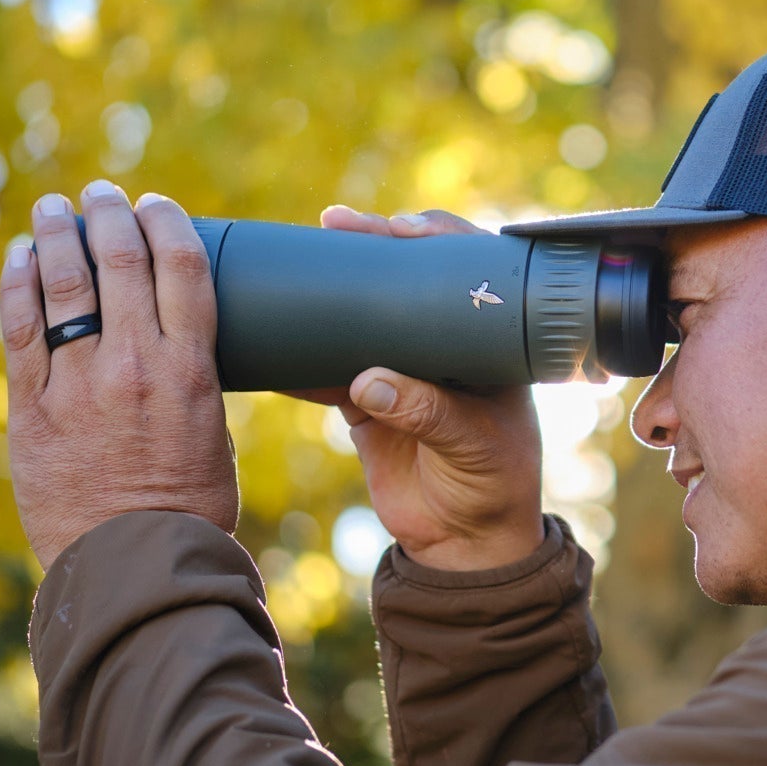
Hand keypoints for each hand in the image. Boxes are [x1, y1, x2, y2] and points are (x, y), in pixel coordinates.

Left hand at [0, 182, 236, 568]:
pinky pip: (19, 329)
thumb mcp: (214, 434)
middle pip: (120, 261)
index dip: (166, 222)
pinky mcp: (32, 409)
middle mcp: (134, 364)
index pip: (182, 267)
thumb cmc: (189, 510)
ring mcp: (78, 384)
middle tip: (99, 193)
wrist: (134, 567)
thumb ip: (193, 382)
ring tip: (51, 209)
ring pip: (63, 284)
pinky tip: (19, 259)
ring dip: (56, 235)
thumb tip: (177, 347)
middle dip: (108, 214)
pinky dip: (17, 284)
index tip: (155, 203)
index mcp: (191, 369)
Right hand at [286, 206, 543, 571]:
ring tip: (300, 255)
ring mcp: (403, 369)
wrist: (464, 544)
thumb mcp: (473, 445)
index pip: (468, 271)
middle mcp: (445, 344)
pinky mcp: (366, 403)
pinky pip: (328, 369)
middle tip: (338, 222)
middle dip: (372, 246)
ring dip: (333, 289)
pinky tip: (272, 335)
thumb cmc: (494, 486)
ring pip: (364, 314)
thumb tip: (368, 382)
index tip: (399, 228)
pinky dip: (300, 356)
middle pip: (408, 279)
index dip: (437, 239)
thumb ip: (427, 413)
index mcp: (488, 342)